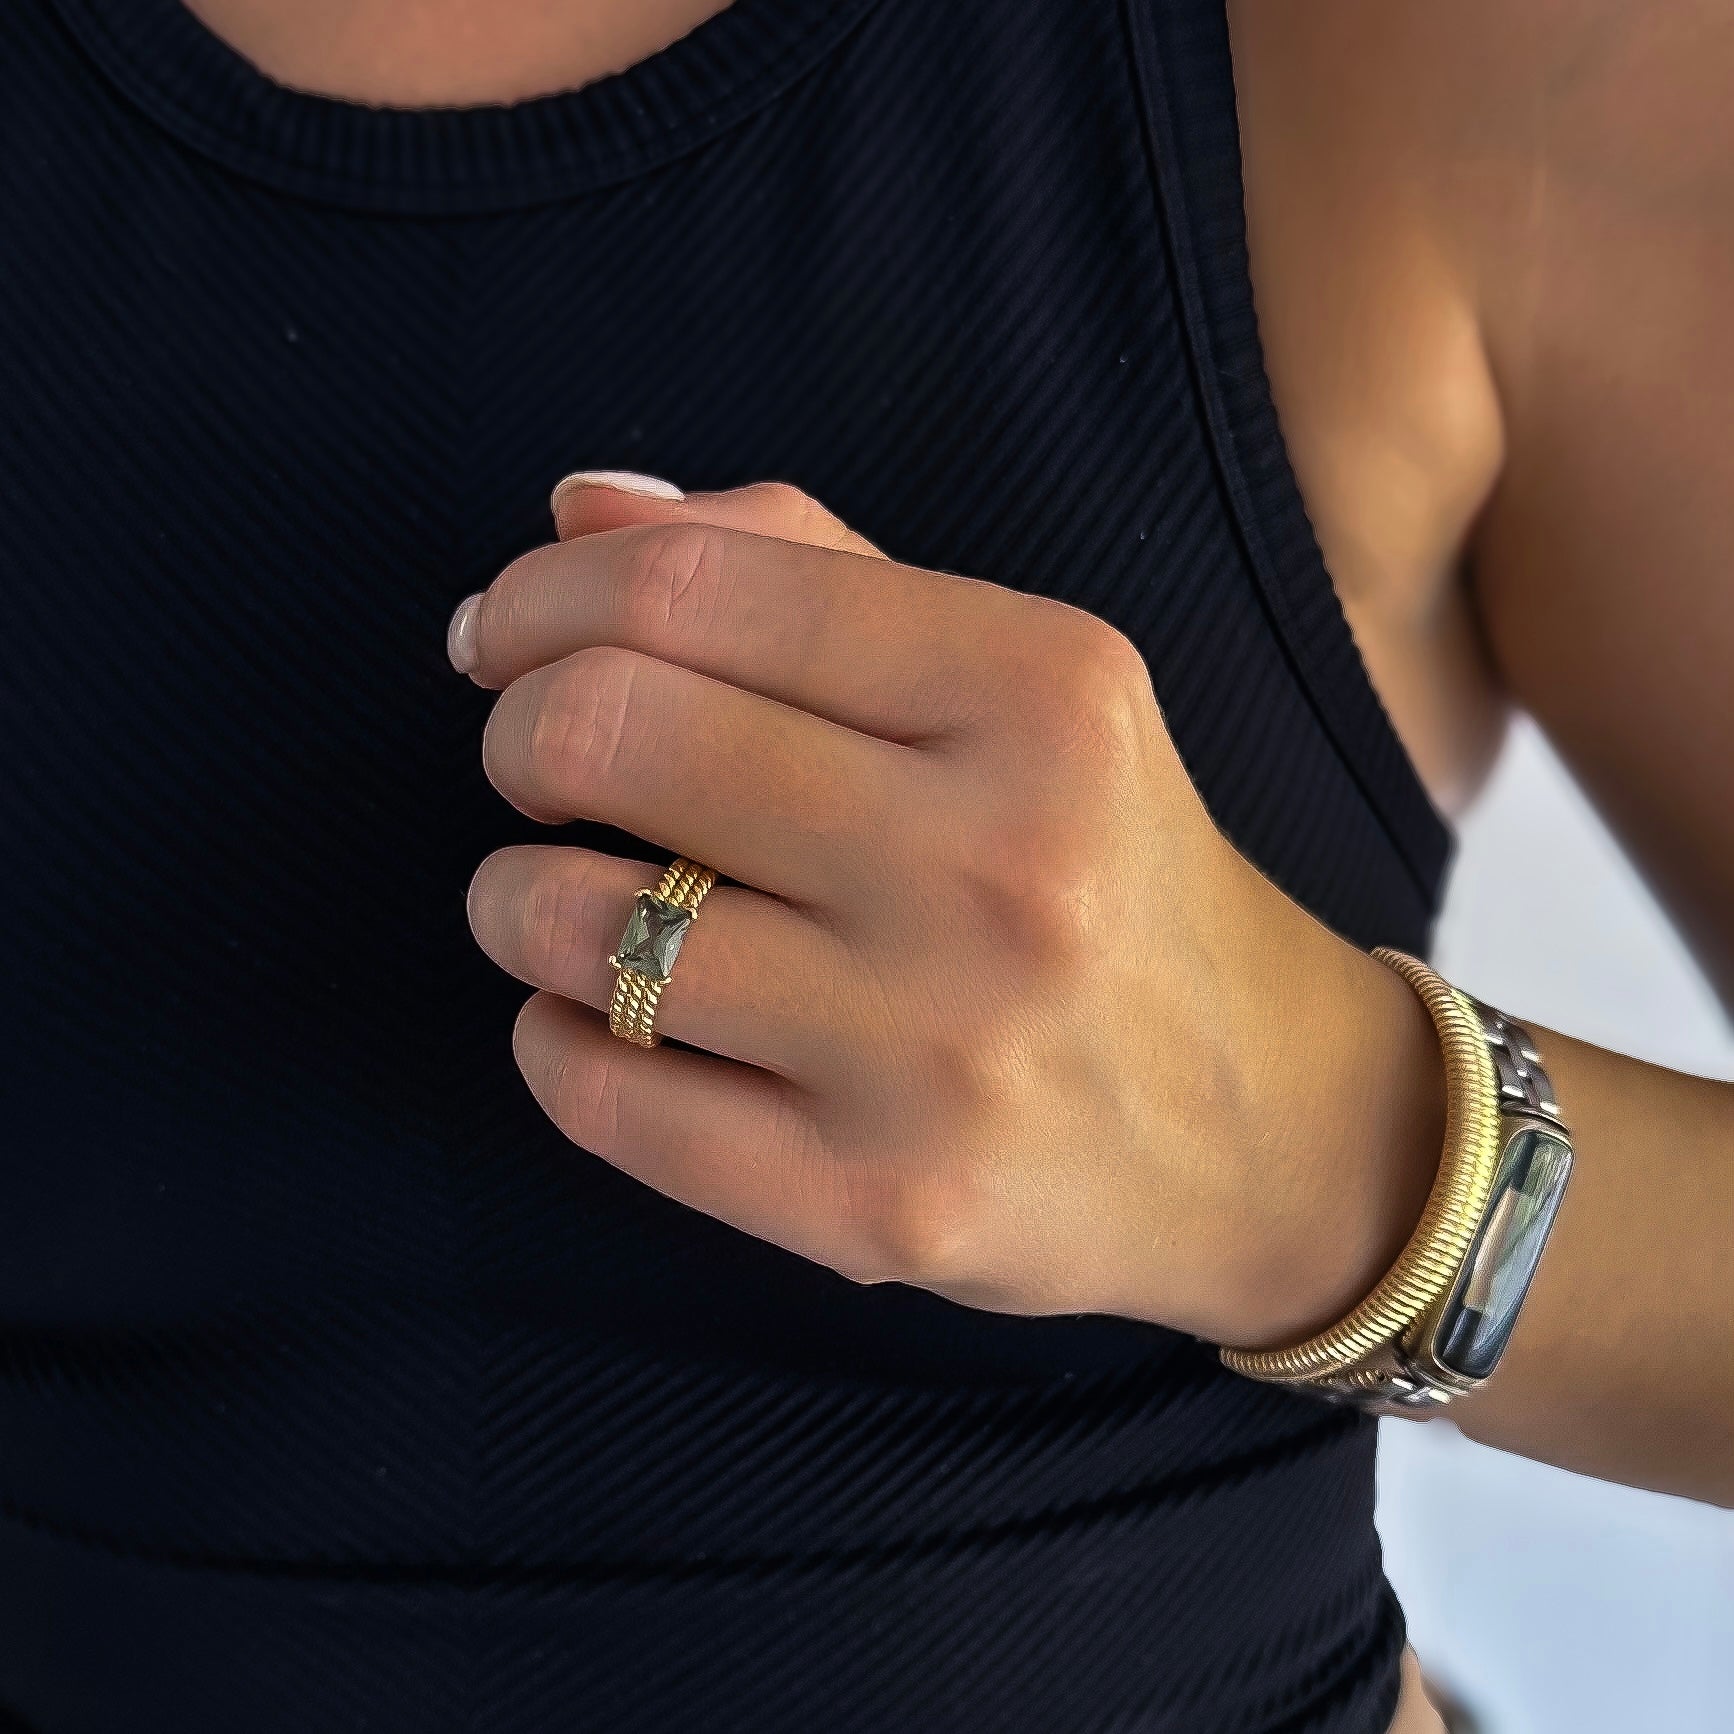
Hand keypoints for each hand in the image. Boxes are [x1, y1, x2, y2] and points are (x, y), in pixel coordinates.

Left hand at [453, 477, 1445, 1346]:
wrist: (1266, 1128)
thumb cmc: (1112, 875)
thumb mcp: (1021, 685)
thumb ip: (809, 567)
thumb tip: (574, 510)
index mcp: (1043, 692)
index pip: (700, 587)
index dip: (542, 599)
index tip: (500, 637)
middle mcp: (1000, 865)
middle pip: (612, 732)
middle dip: (518, 737)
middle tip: (538, 766)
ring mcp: (939, 1051)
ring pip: (576, 925)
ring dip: (515, 899)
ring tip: (558, 901)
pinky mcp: (882, 1204)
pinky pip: (605, 1100)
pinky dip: (552, 1043)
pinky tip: (596, 1021)